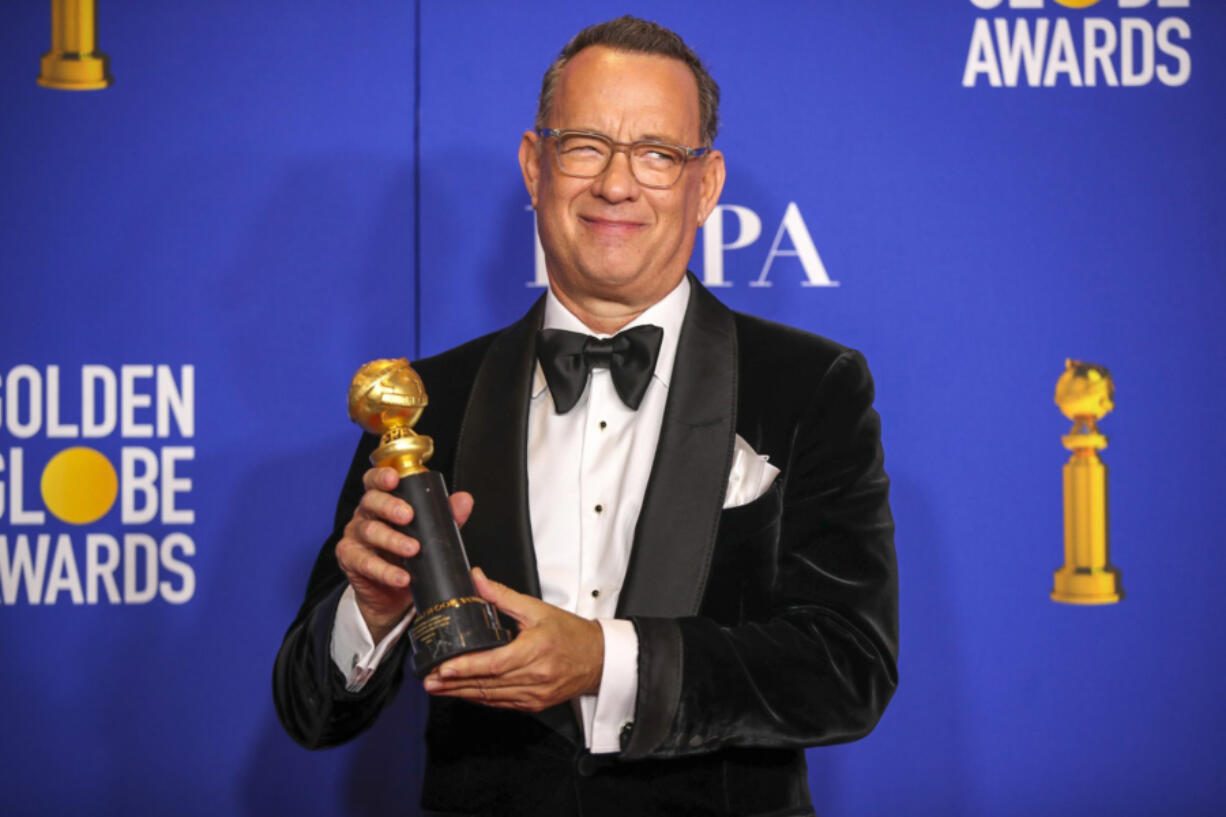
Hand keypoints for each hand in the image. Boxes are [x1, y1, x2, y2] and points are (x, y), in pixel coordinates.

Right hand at [335, 466, 473, 641]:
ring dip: (392, 540)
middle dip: (389, 506)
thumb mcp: (429, 533)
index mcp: (381, 502)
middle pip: (370, 502)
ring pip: (369, 531)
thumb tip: (465, 499)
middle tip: (409, 516)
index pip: (375, 481)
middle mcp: (365, 515)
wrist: (394, 593)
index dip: (381, 476)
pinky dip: (384, 571)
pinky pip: (364, 563)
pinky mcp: (350, 560)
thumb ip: (445, 516)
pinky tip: (401, 577)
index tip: (394, 479)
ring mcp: (355, 537)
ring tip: (413, 549)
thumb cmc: (409, 554)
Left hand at [423, 568, 603, 711]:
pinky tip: (464, 692)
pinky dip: (481, 698)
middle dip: (454, 683)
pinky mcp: (534, 704)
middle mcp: (535, 676)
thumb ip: (502, 596)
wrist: (599, 659)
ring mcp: (534, 694)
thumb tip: (477, 579)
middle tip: (429, 680)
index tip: (443, 667)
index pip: (494, 663)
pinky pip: (501, 703)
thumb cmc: (572, 634)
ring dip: (462, 693)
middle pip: (487, 684)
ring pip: (491, 697)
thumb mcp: (537, 609)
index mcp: (535, 650)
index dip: (466, 668)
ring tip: (439, 687)